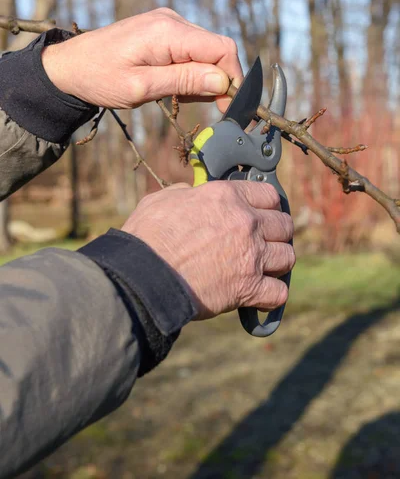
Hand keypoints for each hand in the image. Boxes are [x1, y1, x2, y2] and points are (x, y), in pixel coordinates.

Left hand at [42, 8, 242, 111]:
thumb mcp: (141, 87)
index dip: (233, 78)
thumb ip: (183, 82)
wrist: (70, 65)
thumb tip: (222, 82)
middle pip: (217, 49)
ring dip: (204, 77)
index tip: (228, 106)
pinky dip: (192, 70)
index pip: (222, 48)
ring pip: (206, 51)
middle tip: (203, 107)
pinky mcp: (163, 29)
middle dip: (219, 80)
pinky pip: (192, 49)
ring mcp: (168, 23)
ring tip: (179, 96)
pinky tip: (173, 85)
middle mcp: (172, 20)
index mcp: (168, 32)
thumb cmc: (99, 78)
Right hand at [122, 181, 294, 319]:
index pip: (269, 195)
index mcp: (226, 196)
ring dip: (277, 263)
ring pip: (287, 257)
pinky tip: (261, 295)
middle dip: (277, 233)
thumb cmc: (146, 237)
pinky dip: (272, 296)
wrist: (142, 277)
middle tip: (264, 241)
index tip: (262, 214)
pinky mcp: (248, 288)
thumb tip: (190, 193)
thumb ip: (185, 193)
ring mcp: (251, 256)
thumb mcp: (162, 199)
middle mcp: (246, 222)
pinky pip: (279, 293)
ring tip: (264, 268)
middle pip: (284, 225)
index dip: (266, 205)